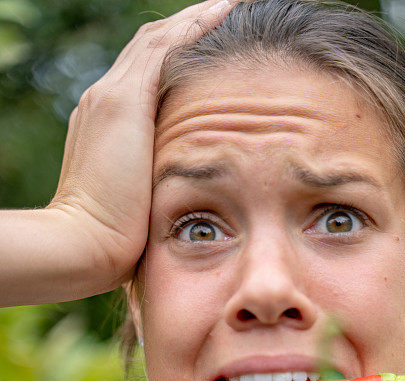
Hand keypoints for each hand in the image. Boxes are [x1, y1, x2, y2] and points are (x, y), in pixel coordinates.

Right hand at [47, 0, 239, 287]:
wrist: (83, 244)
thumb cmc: (115, 241)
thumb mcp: (139, 206)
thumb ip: (155, 187)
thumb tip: (184, 199)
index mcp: (109, 124)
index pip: (147, 78)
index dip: (180, 60)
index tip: (214, 58)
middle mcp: (106, 100)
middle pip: (152, 49)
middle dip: (189, 30)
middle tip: (228, 13)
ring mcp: (112, 96)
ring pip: (160, 39)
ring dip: (197, 19)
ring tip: (233, 3)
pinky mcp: (124, 100)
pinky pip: (165, 46)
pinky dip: (195, 24)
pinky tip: (225, 8)